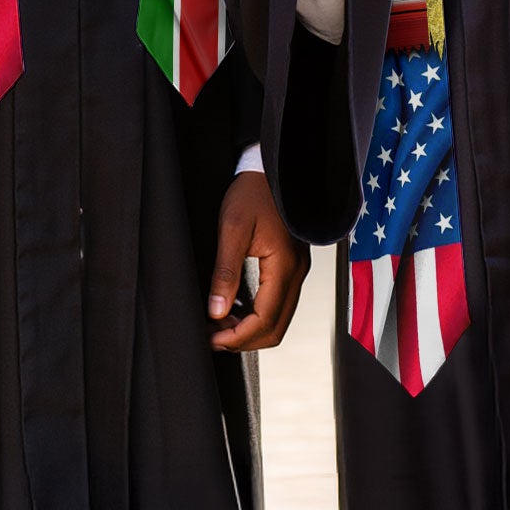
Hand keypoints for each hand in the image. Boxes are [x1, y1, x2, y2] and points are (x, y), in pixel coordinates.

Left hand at [207, 171, 308, 351]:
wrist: (270, 170)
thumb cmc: (252, 193)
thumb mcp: (232, 229)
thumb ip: (225, 272)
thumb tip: (216, 311)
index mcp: (284, 266)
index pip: (265, 320)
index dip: (238, 337)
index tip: (212, 339)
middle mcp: (296, 273)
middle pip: (275, 328)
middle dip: (244, 339)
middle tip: (213, 337)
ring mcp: (297, 271)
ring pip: (278, 319)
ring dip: (250, 329)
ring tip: (219, 324)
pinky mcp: (291, 267)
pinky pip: (279, 304)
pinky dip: (258, 315)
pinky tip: (236, 310)